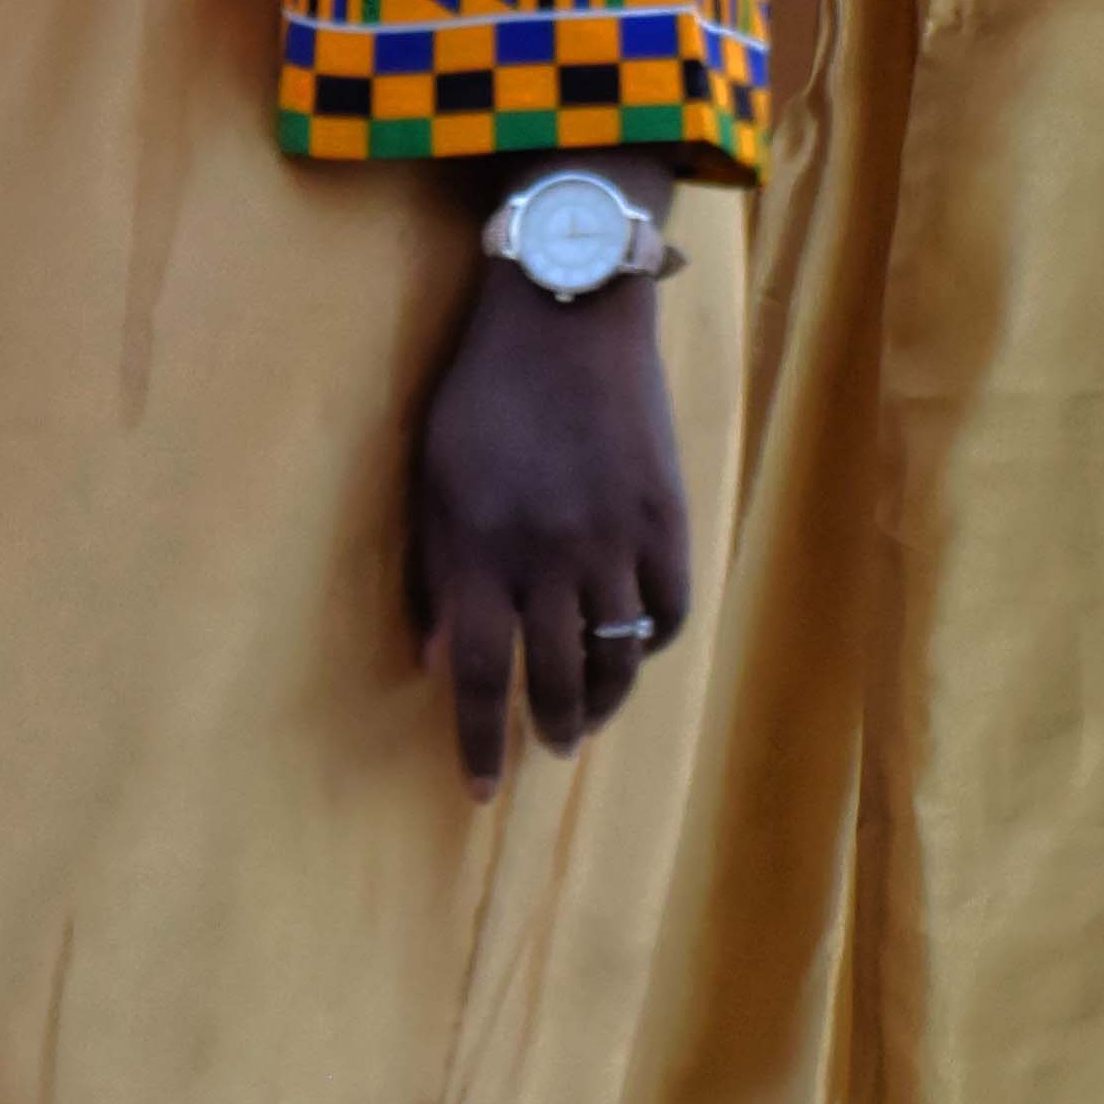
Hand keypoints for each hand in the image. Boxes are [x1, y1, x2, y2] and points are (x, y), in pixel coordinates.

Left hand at [409, 238, 692, 792]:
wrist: (568, 315)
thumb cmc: (483, 393)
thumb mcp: (434, 478)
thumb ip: (435, 572)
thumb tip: (434, 658)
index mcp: (480, 551)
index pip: (480, 675)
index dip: (478, 741)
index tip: (479, 789)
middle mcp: (548, 558)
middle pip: (557, 680)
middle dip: (552, 727)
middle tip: (549, 748)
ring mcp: (614, 540)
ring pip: (618, 656)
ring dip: (605, 702)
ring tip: (591, 718)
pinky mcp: (666, 518)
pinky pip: (669, 610)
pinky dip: (653, 642)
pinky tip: (635, 650)